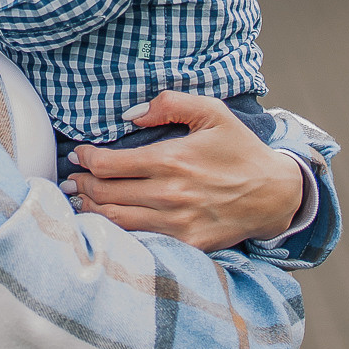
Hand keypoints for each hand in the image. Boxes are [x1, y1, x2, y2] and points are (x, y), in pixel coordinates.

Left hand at [62, 91, 304, 251]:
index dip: (86, 160)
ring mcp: (177, 223)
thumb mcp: (212, 112)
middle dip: (82, 185)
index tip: (79, 156)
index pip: (110, 164)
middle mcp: (170, 194)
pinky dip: (118, 232)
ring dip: (92, 210)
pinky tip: (107, 223)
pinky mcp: (187, 244)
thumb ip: (170, 103)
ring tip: (81, 200)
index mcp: (172, 159)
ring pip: (117, 220)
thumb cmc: (241, 151)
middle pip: (106, 194)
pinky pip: (140, 240)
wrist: (275, 195)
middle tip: (73, 179)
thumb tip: (132, 115)